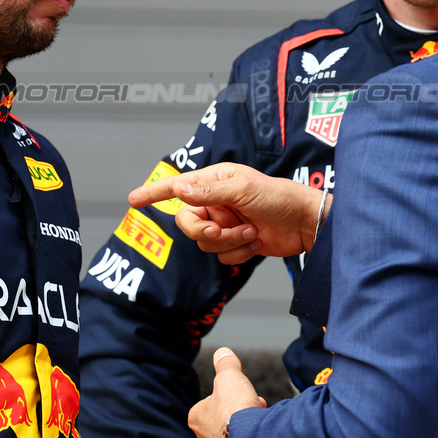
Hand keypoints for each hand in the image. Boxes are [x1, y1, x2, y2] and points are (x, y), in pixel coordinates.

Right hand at [129, 162, 328, 263]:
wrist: (304, 225)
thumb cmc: (279, 198)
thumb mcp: (243, 190)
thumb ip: (209, 192)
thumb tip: (179, 189)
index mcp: (214, 181)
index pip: (177, 187)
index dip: (154, 193)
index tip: (133, 199)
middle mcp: (216, 201)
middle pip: (187, 223)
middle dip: (206, 231)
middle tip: (225, 230)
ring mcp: (225, 223)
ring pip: (204, 243)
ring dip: (227, 242)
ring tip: (250, 232)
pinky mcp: (235, 243)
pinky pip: (221, 256)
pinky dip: (238, 253)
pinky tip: (255, 242)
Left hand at [188, 347, 265, 437]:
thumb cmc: (235, 410)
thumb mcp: (230, 377)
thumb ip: (226, 364)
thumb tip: (222, 353)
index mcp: (197, 417)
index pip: (210, 403)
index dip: (230, 396)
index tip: (245, 394)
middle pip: (223, 423)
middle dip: (240, 415)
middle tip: (256, 409)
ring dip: (246, 433)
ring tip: (260, 427)